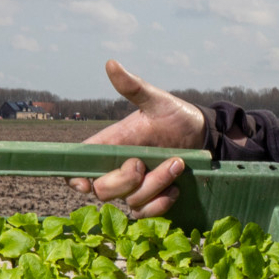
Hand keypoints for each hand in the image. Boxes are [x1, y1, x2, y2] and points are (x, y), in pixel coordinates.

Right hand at [74, 59, 204, 217]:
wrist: (204, 135)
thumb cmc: (175, 115)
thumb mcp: (156, 100)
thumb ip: (133, 88)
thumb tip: (111, 63)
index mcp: (110, 144)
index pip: (79, 165)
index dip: (74, 178)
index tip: (84, 183)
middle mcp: (118, 167)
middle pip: (101, 190)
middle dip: (123, 180)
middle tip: (143, 163)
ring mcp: (135, 186)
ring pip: (130, 201)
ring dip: (154, 186)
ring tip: (177, 164)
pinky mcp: (152, 199)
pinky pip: (146, 214)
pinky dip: (160, 204)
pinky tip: (176, 189)